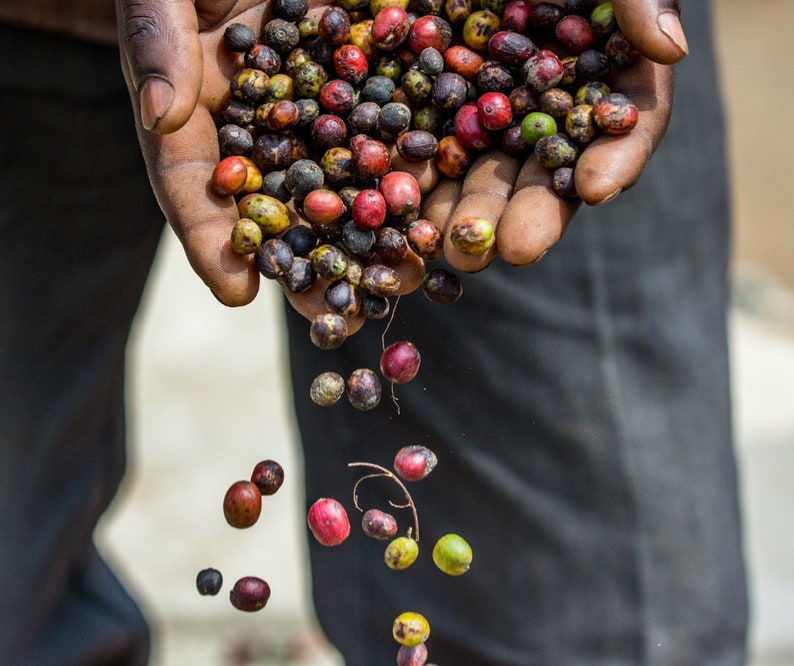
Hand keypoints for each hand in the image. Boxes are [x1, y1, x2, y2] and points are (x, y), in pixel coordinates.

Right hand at [116, 0, 422, 332]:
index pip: (197, 182)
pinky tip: (439, 220)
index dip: (212, 238)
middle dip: (308, 262)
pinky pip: (401, 136)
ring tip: (398, 287)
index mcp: (203, 108)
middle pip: (281, 205)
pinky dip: (420, 179)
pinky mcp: (381, 85)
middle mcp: (267, 125)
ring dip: (374, 240)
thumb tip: (161, 114)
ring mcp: (327, 110)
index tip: (235, 290)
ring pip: (347, 184)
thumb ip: (158, 44)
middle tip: (329, 318)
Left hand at [421, 0, 686, 271]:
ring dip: (466, 217)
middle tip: (512, 250)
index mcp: (597, 70)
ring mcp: (482, 113)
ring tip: (453, 250)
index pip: (621, 122)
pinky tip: (402, 214)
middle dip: (529, 214)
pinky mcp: (427, 113)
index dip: (615, 156)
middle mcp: (542, 105)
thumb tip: (670, 47)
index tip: (598, 188)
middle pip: (543, 170)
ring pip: (479, 175)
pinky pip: (420, 154)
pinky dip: (412, 186)